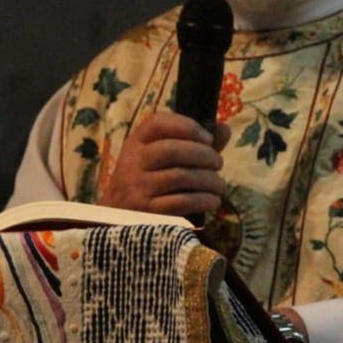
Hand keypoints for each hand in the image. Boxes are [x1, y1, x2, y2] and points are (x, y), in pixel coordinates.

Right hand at [99, 112, 229, 217]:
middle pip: (172, 150)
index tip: (208, 138)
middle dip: (204, 155)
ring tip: (219, 185)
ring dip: (208, 180)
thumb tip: (223, 129)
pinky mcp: (145, 212)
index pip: (158, 123)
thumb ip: (194, 143)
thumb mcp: (163, 158)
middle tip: (219, 163)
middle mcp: (132, 162)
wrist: (119, 218)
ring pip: (179, 177)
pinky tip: (212, 201)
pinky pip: (180, 202)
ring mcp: (136, 187)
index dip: (187, 126)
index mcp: (136, 142)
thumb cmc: (149, 181)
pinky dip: (203, 200)